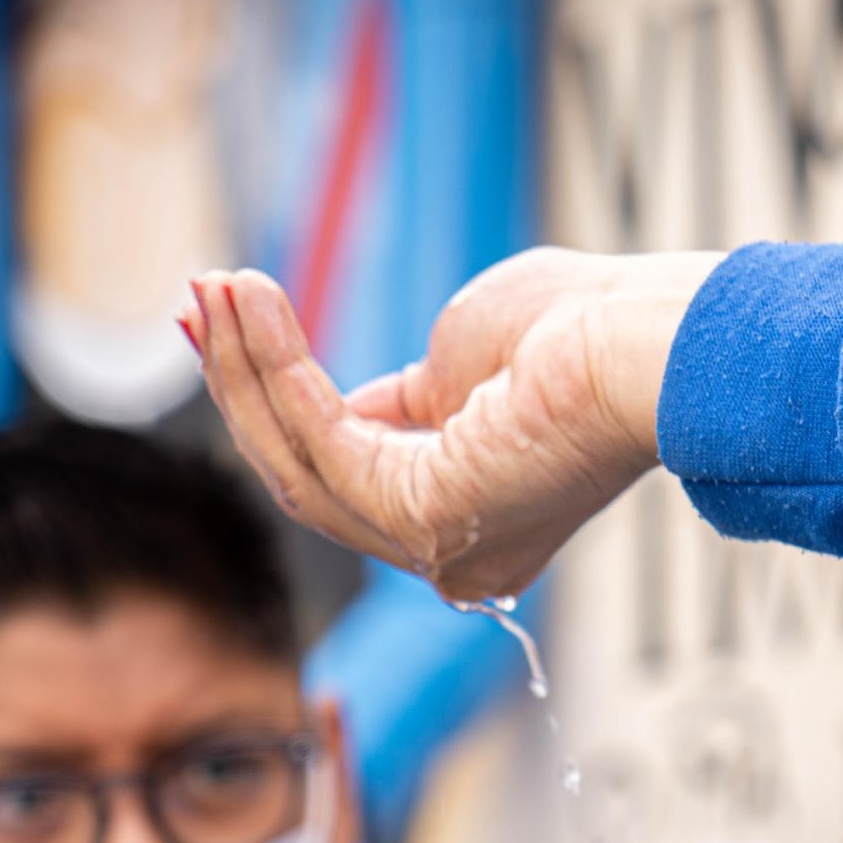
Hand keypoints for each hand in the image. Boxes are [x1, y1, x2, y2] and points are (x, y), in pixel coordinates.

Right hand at [184, 247, 723, 602]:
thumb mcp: (470, 352)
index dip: (279, 391)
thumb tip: (358, 401)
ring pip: (301, 464)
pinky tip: (251, 310)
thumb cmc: (587, 332)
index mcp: (472, 516)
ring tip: (211, 290)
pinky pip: (322, 445)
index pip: (350, 466)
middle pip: (309, 472)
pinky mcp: (423, 521)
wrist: (646, 344)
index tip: (229, 318)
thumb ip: (411, 386)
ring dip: (246, 371)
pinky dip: (278, 374)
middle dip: (243, 384)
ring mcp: (435, 548)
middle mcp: (451, 552)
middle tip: (196, 302)